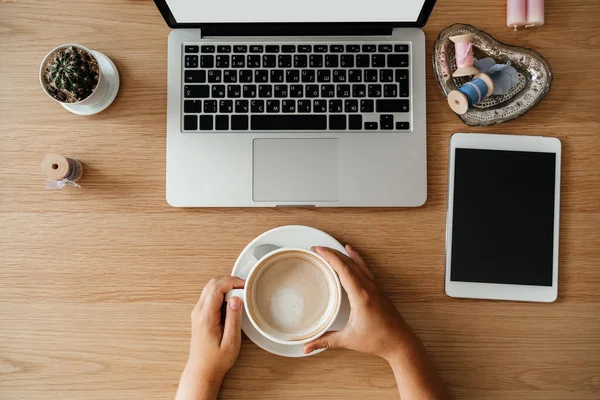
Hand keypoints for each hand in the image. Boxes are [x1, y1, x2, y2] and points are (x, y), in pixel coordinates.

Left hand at [176, 276, 244, 399]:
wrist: (202, 370)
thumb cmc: (217, 359)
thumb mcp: (231, 342)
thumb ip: (234, 318)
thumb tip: (236, 299)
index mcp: (206, 316)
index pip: (216, 287)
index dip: (232, 282)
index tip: (246, 286)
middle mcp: (198, 311)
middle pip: (212, 283)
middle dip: (230, 281)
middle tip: (245, 288)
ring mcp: (197, 312)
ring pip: (210, 287)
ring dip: (226, 286)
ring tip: (240, 295)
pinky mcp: (200, 314)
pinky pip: (210, 295)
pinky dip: (222, 293)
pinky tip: (232, 302)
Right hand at [303, 245, 416, 359]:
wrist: (400, 343)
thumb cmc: (379, 340)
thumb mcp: (348, 340)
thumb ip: (326, 341)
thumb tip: (307, 347)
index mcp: (361, 296)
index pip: (344, 270)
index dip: (330, 257)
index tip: (319, 250)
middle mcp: (369, 288)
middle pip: (349, 263)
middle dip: (332, 253)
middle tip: (318, 249)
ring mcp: (375, 288)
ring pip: (358, 264)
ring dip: (344, 255)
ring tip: (331, 249)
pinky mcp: (378, 290)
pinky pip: (365, 269)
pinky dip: (356, 259)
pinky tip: (352, 254)